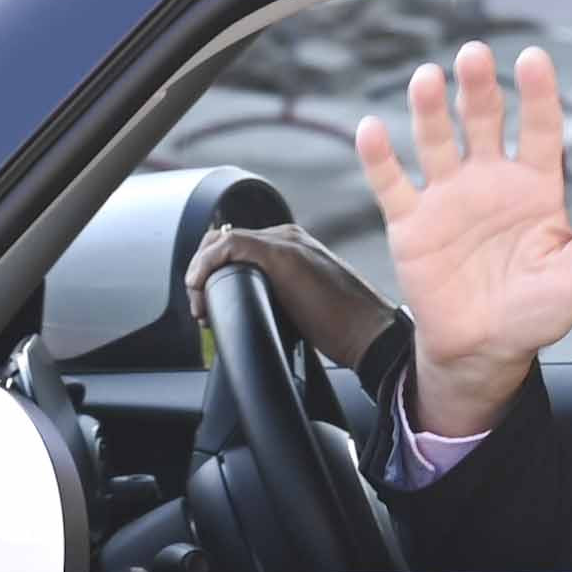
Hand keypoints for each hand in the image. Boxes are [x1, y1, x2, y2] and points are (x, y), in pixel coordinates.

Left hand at [182, 222, 391, 367]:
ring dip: (200, 271)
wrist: (371, 334)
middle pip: (224, 239)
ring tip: (201, 307)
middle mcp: (290, 237)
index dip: (213, 271)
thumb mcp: (306, 306)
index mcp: (296, 246)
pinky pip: (228, 246)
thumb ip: (282, 297)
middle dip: (202, 271)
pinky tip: (200, 288)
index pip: (238, 245)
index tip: (210, 307)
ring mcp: (286, 242)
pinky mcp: (282, 254)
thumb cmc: (347, 328)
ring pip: (221, 240)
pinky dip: (205, 266)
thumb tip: (255, 312)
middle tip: (201, 308)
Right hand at [357, 41, 571, 438]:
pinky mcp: (411, 224)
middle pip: (483, 121)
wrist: (487, 351)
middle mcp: (490, 181)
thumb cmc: (538, 311)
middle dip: (479, 87)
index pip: (539, 128)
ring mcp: (448, 198)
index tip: (534, 58)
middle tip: (474, 54)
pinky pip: (392, 184)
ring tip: (427, 77)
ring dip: (429, 109)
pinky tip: (373, 130)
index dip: (538, 94)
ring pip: (436, 142)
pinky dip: (380, 158)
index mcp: (535, 187)